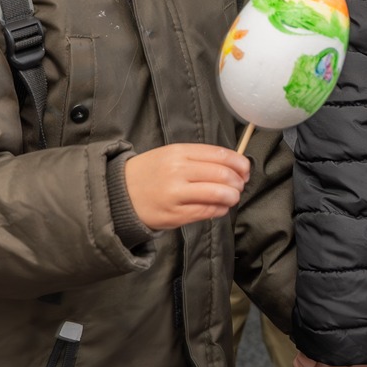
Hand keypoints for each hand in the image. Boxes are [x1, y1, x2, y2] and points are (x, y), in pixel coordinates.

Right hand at [123, 144, 247, 231]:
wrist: (120, 193)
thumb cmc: (149, 173)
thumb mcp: (170, 155)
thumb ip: (198, 158)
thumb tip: (232, 166)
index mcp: (178, 152)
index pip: (220, 155)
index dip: (239, 163)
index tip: (246, 170)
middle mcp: (178, 170)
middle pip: (222, 174)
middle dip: (238, 182)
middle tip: (240, 186)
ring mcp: (176, 193)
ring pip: (218, 194)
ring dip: (232, 197)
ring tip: (232, 198)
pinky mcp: (175, 214)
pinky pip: (207, 212)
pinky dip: (220, 210)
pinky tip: (220, 208)